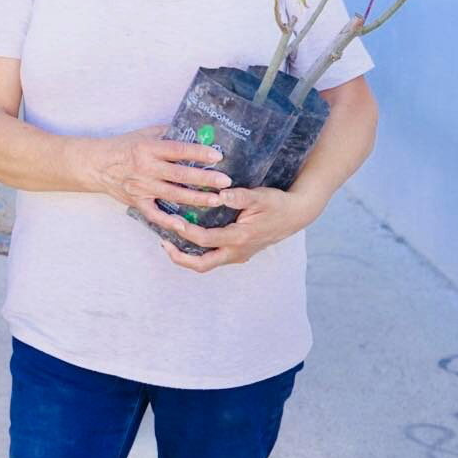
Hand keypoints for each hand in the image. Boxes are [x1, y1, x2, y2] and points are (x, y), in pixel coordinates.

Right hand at [92, 126, 231, 220]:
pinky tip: (185, 225)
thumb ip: (167, 133)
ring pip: (173, 195)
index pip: (177, 150)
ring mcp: (141, 187)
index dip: (198, 153)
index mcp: (148, 148)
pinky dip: (169, 221)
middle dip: (204, 179)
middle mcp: (145, 168)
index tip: (217, 156)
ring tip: (216, 200)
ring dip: (196, 198)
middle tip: (225, 181)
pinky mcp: (137, 202)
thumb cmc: (122, 147)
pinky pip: (155, 214)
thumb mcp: (143, 134)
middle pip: (179, 175)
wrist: (96, 165)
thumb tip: (194, 130)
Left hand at [153, 185, 328, 272]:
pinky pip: (213, 258)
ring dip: (186, 256)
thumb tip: (220, 193)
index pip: (206, 240)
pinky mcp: (237, 253)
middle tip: (162, 241)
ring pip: (206, 264)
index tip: (171, 221)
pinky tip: (186, 237)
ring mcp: (237, 255)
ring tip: (168, 241)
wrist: (295, 215)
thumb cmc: (276, 203)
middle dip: (179, 257)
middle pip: (202, 264)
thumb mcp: (260, 196)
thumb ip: (240, 196)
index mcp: (240, 237)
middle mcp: (237, 251)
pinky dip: (197, 252)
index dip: (186, 232)